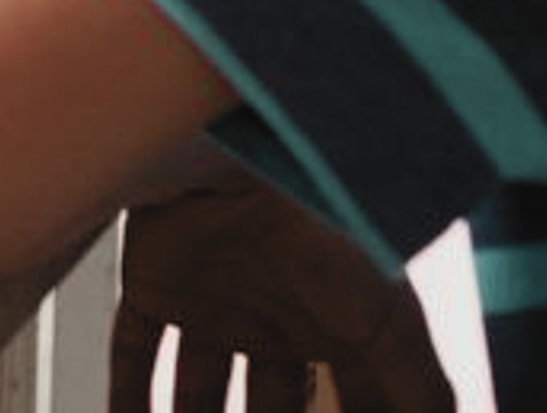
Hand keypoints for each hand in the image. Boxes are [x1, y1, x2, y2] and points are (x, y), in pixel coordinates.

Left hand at [110, 165, 453, 412]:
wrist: (234, 158)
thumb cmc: (321, 227)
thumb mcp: (387, 320)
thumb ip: (419, 388)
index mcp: (336, 323)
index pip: (349, 398)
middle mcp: (276, 315)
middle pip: (270, 406)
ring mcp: (215, 299)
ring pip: (199, 389)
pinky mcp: (156, 282)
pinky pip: (135, 349)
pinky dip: (127, 394)